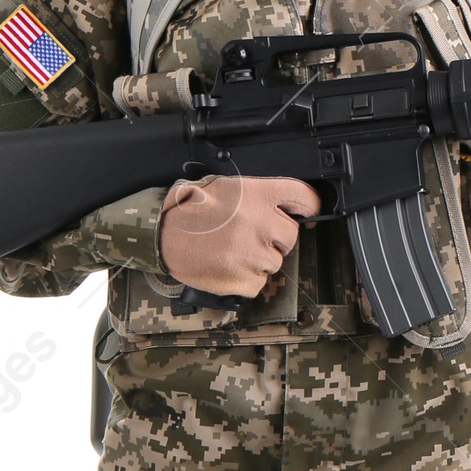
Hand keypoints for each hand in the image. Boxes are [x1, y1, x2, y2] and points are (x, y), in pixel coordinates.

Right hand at [157, 173, 320, 296]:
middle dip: (276, 237)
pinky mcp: (243, 280)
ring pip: (275, 262)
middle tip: (250, 234)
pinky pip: (258, 283)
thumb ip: (259, 194)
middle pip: (291, 235)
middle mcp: (259, 224)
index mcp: (257, 195)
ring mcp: (252, 254)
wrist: (161, 234)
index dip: (309, 206)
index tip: (308, 212)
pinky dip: (246, 278)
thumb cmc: (191, 209)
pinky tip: (227, 265)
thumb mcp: (227, 187)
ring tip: (233, 249)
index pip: (304, 198)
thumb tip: (287, 205)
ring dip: (260, 259)